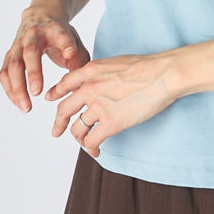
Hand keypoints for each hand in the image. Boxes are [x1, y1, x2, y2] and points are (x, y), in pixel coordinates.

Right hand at [0, 7, 89, 112]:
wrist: (40, 17)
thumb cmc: (60, 35)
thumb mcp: (75, 42)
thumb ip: (78, 61)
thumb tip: (77, 88)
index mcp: (54, 29)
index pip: (61, 35)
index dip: (66, 44)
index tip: (70, 53)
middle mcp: (33, 35)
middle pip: (30, 52)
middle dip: (33, 72)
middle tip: (37, 92)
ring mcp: (18, 45)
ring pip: (12, 65)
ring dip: (17, 87)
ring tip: (27, 107)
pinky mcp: (9, 55)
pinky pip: (4, 73)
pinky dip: (9, 89)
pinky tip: (19, 103)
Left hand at [43, 51, 180, 158]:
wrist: (162, 75)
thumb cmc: (146, 67)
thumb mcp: (114, 62)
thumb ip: (100, 73)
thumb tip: (98, 82)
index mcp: (90, 71)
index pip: (64, 84)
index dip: (55, 93)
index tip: (51, 99)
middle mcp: (89, 89)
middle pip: (63, 110)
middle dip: (58, 123)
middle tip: (56, 131)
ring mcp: (98, 107)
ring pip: (77, 129)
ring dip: (79, 139)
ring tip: (86, 143)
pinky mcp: (110, 123)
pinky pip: (91, 141)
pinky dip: (91, 149)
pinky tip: (97, 151)